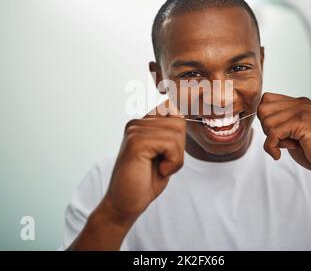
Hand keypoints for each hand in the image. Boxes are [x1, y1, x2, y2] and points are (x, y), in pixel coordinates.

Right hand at [102, 100, 185, 224]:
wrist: (125, 204)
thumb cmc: (145, 181)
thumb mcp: (165, 153)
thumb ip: (172, 134)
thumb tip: (184, 117)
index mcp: (142, 124)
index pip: (171, 107)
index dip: (179, 129)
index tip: (172, 149)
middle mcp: (136, 123)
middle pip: (178, 121)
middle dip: (179, 147)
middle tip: (165, 164)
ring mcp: (134, 131)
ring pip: (177, 132)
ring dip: (176, 157)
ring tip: (161, 168)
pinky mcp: (136, 143)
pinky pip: (170, 144)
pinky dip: (172, 162)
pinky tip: (159, 171)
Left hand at [257, 92, 310, 182]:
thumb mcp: (292, 132)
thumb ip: (279, 121)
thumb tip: (259, 116)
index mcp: (298, 103)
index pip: (266, 100)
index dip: (265, 119)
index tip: (277, 134)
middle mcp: (300, 103)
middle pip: (262, 109)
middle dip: (266, 128)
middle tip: (281, 140)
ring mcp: (303, 111)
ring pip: (267, 122)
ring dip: (272, 139)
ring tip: (289, 145)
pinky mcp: (303, 122)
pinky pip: (273, 133)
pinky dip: (271, 147)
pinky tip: (279, 155)